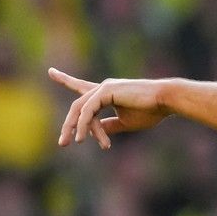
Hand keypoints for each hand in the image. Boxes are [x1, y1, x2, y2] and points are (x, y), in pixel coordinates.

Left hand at [50, 68, 170, 149]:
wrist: (165, 101)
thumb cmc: (151, 111)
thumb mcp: (126, 122)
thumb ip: (109, 126)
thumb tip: (95, 133)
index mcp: (107, 93)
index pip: (82, 86)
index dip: (65, 80)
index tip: (50, 72)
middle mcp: (103, 87)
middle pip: (77, 106)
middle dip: (68, 124)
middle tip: (62, 143)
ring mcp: (103, 88)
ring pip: (80, 109)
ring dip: (74, 128)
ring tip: (72, 143)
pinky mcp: (105, 91)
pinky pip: (88, 111)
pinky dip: (84, 125)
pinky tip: (83, 137)